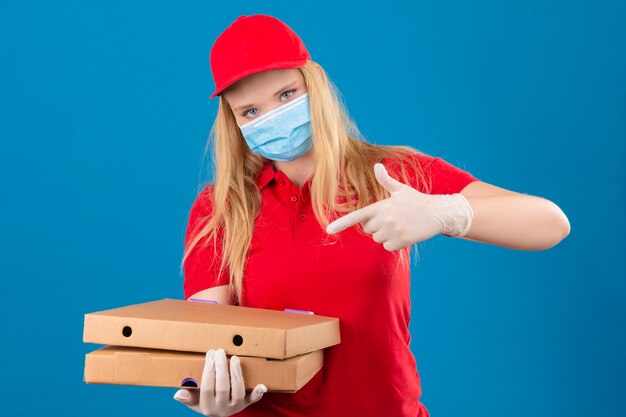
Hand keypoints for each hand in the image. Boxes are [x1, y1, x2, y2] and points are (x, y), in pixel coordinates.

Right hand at [173, 348, 267, 416]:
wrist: (218, 413)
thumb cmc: (204, 401)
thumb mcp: (193, 401)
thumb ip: (187, 397)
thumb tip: (178, 394)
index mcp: (207, 407)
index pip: (207, 388)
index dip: (208, 371)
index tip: (209, 355)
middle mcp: (222, 409)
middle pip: (223, 387)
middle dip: (221, 368)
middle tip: (220, 351)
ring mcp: (235, 407)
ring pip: (238, 391)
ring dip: (237, 374)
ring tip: (234, 358)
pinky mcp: (246, 404)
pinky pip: (253, 400)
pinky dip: (258, 393)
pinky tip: (262, 385)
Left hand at [325, 163, 472, 250]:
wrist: (437, 213)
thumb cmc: (416, 200)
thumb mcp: (400, 189)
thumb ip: (385, 180)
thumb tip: (377, 166)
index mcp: (380, 206)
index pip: (356, 216)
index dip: (341, 224)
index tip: (328, 230)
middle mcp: (384, 220)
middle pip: (367, 229)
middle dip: (375, 225)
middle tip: (391, 218)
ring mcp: (392, 232)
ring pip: (377, 239)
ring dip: (385, 235)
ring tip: (400, 225)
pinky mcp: (400, 242)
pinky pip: (387, 246)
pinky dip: (394, 243)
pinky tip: (404, 233)